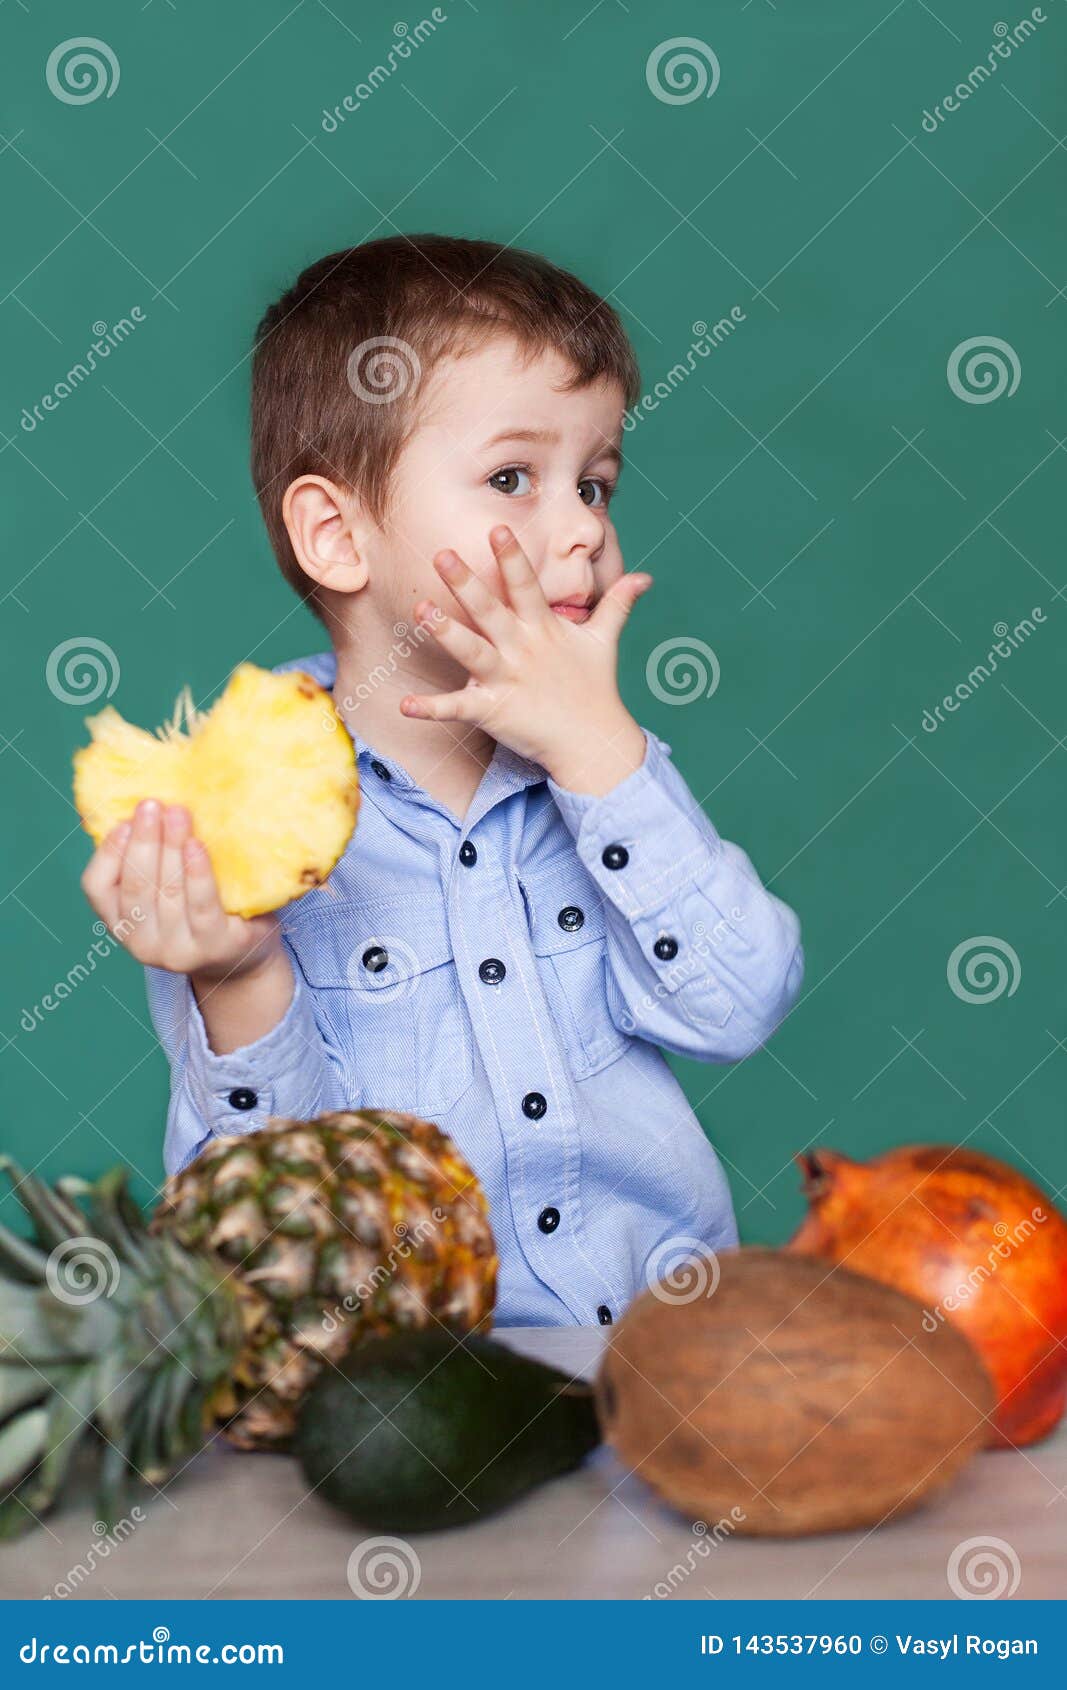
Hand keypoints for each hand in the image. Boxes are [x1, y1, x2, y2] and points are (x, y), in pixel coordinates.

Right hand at [80, 799, 282, 983]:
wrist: (243, 956)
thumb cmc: (197, 908)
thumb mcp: (164, 889)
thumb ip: (148, 858)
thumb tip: (139, 808)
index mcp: (120, 923)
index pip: (97, 887)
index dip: (108, 852)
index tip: (124, 820)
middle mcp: (141, 944)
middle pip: (136, 886)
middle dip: (144, 840)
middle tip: (152, 804)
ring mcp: (177, 951)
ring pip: (168, 893)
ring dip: (171, 847)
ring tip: (178, 813)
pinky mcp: (214, 947)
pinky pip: (202, 907)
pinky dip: (197, 874)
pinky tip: (196, 846)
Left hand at [401, 525, 652, 793]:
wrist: (593, 742)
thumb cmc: (595, 688)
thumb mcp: (605, 641)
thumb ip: (618, 604)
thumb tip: (645, 577)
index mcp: (544, 629)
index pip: (526, 585)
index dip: (512, 557)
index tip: (497, 527)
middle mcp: (523, 649)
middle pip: (490, 610)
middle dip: (466, 582)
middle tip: (440, 553)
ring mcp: (507, 680)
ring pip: (471, 651)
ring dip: (446, 632)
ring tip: (420, 611)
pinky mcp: (494, 712)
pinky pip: (458, 708)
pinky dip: (431, 708)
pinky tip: (405, 704)